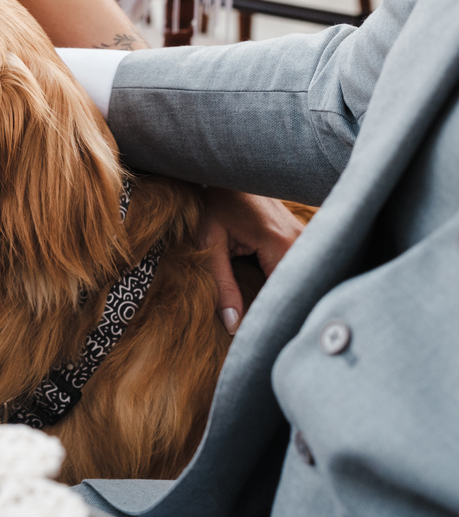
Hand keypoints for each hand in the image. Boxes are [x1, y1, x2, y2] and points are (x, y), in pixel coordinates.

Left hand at [198, 188, 305, 334]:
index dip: (278, 320)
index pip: (287, 294)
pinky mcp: (305, 237)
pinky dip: (295, 287)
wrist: (230, 172)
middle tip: (278, 344)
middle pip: (302, 289)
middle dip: (290, 315)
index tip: (270, 344)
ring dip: (295, 301)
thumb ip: (222, 285)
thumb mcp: (210, 243)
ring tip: (286, 327)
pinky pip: (305, 269)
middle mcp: (302, 241)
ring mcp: (307, 237)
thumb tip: (233, 327)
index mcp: (279, 243)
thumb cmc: (216, 204)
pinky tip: (287, 304)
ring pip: (307, 280)